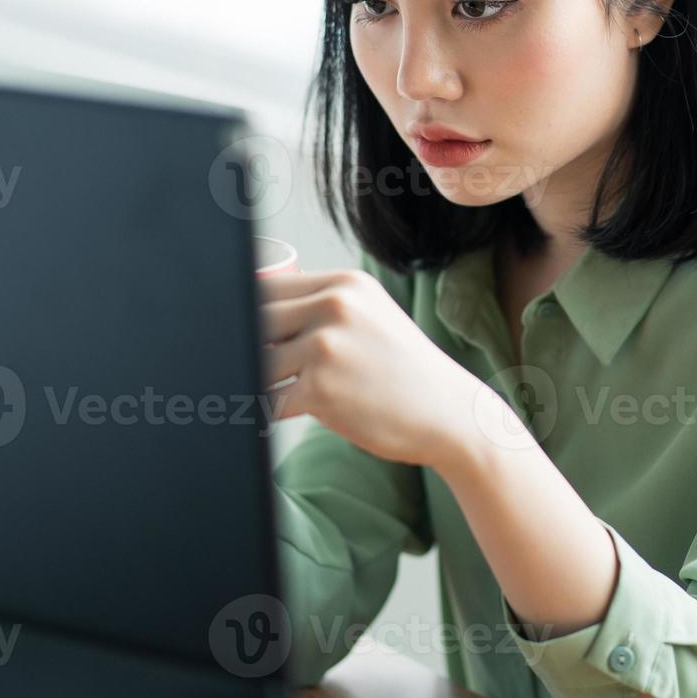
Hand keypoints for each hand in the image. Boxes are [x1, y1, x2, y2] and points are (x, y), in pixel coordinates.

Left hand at [258, 269, 482, 467]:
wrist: (448, 413)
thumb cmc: (404, 370)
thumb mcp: (371, 316)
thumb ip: (323, 305)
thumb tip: (258, 312)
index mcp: (346, 284)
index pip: (268, 286)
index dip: (249, 312)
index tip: (248, 333)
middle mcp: (335, 307)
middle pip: (256, 320)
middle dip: (253, 346)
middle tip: (262, 368)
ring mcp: (327, 347)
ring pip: (259, 361)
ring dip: (262, 381)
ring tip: (282, 392)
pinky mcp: (320, 389)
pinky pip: (269, 400)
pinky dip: (270, 411)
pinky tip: (289, 412)